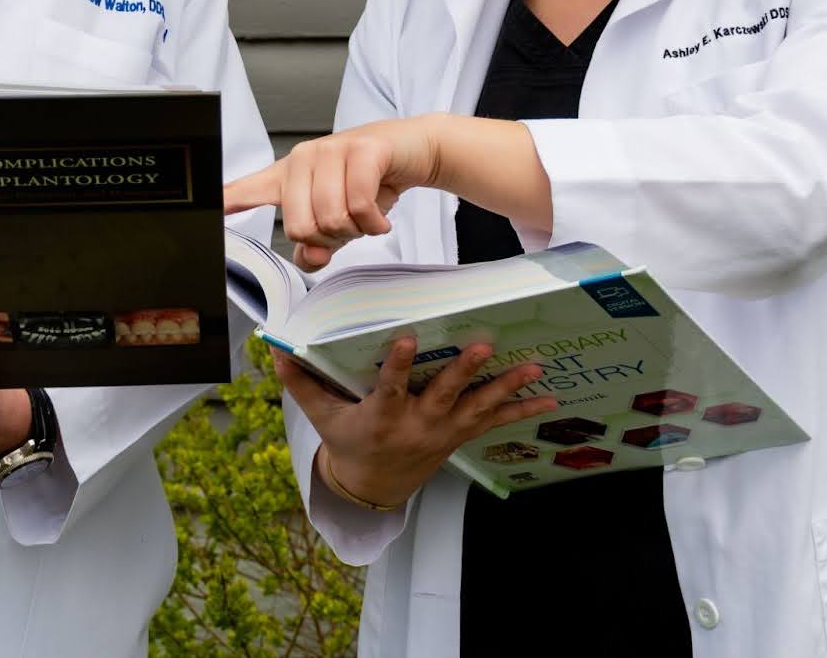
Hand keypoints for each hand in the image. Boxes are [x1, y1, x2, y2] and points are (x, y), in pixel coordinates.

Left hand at [224, 120, 438, 270]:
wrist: (412, 151)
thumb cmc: (370, 183)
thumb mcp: (339, 222)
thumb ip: (318, 245)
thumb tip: (311, 257)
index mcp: (288, 175)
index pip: (248, 189)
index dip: (229, 202)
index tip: (210, 210)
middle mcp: (303, 158)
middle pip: (300, 225)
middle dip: (332, 238)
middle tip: (350, 226)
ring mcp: (330, 149)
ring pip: (331, 216)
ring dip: (357, 230)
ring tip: (367, 217)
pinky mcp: (361, 148)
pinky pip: (358, 203)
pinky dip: (375, 221)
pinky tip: (380, 216)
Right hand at [273, 337, 556, 509]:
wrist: (374, 488)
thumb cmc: (348, 443)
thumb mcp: (322, 416)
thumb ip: (301, 383)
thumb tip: (276, 351)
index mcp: (382, 418)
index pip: (389, 388)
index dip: (397, 365)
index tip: (405, 338)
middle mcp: (418, 425)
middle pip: (444, 395)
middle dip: (464, 371)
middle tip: (483, 346)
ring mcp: (444, 432)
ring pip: (479, 408)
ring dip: (507, 388)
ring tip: (534, 368)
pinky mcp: (460, 435)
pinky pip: (495, 421)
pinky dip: (523, 409)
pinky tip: (550, 398)